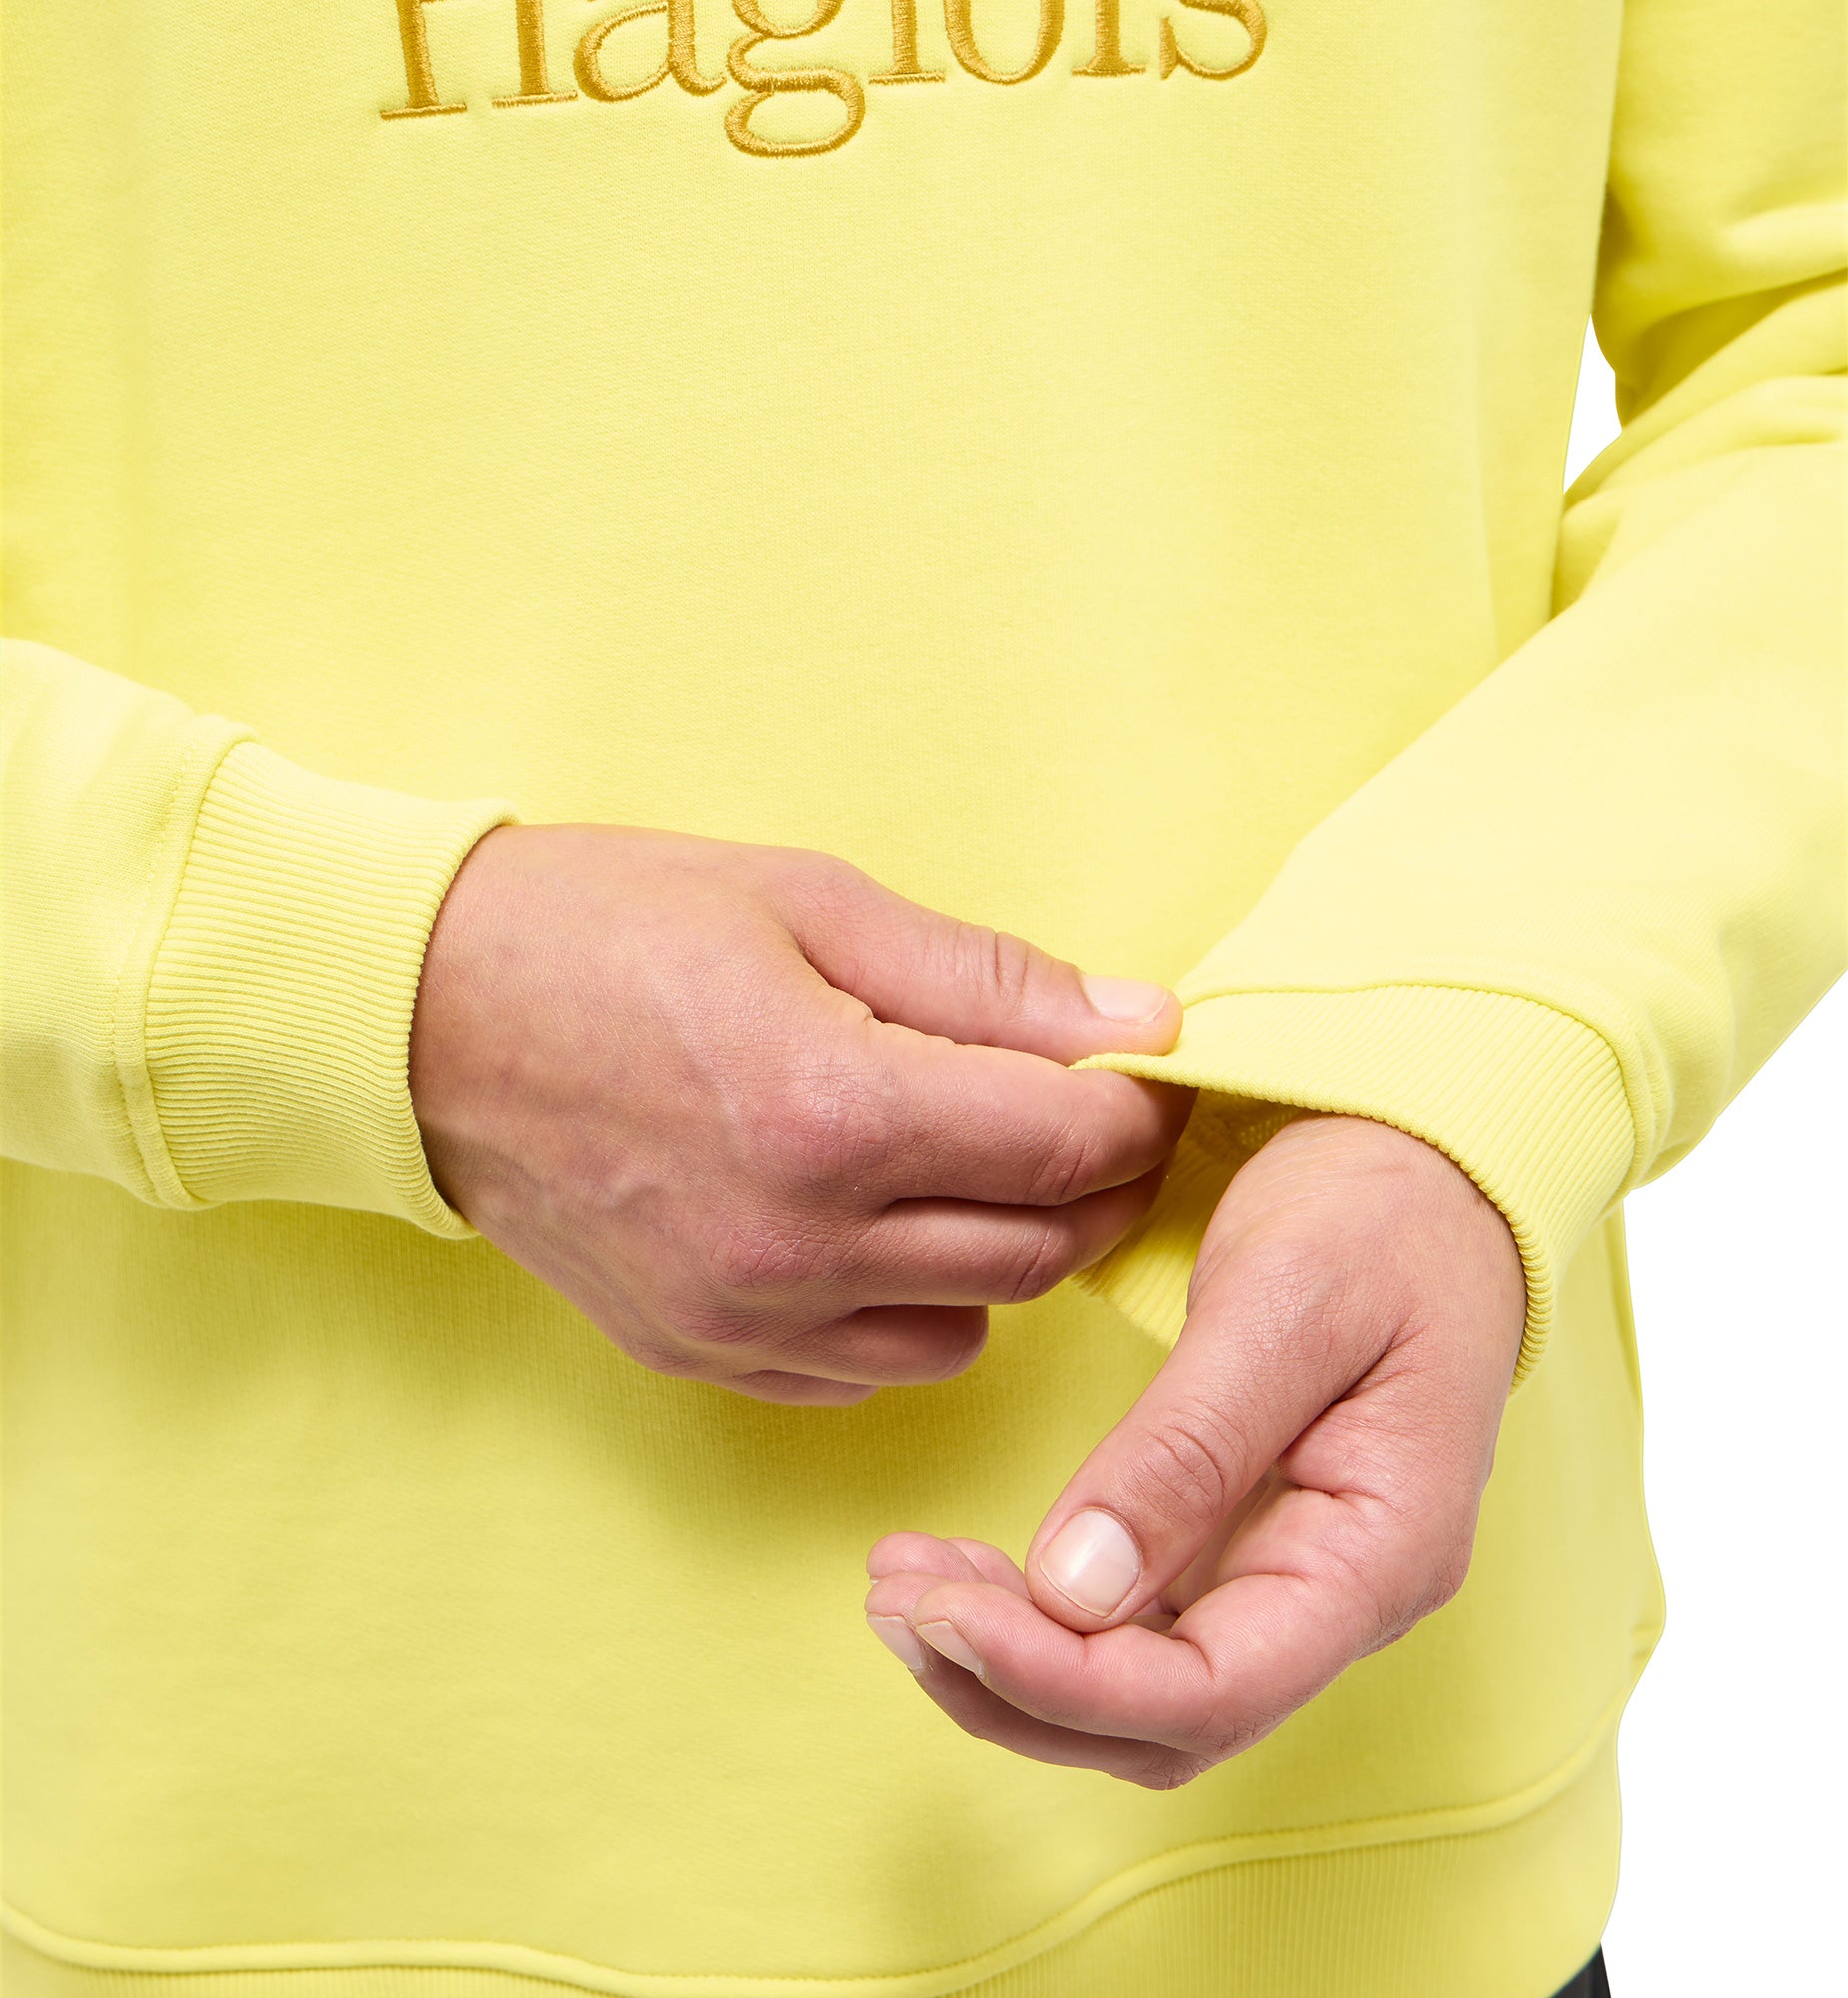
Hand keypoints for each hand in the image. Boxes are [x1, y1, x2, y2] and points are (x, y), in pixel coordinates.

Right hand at [409, 825, 1192, 1403]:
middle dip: (1091, 1182)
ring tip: (967, 1164)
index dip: (1130, 1106)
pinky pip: (870, 1372)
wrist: (422, 1017)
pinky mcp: (700, 1355)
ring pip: (969, 1328)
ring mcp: (743, 1317)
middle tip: (1075, 1113)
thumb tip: (1141, 1022)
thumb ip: (989, 978)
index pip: (1067, 1146)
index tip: (1133, 1069)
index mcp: (834, 1110)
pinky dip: (908, 1309)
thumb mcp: (811, 900)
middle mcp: (797, 1242)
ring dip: (1002, 1252)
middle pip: (1038, 1250)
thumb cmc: (610, 929)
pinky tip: (877, 1229)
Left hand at [864, 1114, 1525, 1779]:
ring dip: (1016, 1664)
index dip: (1063, 1683)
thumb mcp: (1281, 1302)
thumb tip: (1074, 1592)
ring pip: (1143, 1693)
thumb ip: (1186, 1450)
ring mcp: (1295, 1575)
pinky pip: (1140, 1625)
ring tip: (902, 1587)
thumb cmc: (1379, 1210)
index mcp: (1382, 1551)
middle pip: (1168, 1722)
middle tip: (893, 1599)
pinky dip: (1043, 1617)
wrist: (1428, 1158)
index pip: (1212, 1691)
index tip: (941, 1615)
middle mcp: (1346, 1595)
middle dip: (1017, 1684)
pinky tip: (966, 1573)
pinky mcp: (1248, 1541)